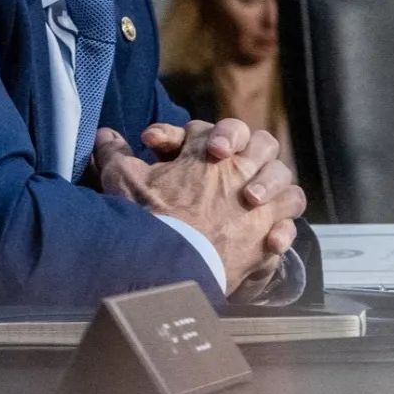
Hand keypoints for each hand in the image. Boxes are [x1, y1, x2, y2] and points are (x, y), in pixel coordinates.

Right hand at [93, 118, 304, 292]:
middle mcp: (239, 172)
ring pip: (285, 182)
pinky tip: (266, 237)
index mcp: (206, 153)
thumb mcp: (122, 179)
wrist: (170, 264)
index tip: (164, 152)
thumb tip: (104, 135)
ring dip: (274, 188)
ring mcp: (259, 205)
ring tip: (255, 200)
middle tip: (226, 165)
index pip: (206, 130)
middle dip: (248, 150)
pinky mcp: (266, 236)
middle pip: (262, 144)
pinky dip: (281, 229)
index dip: (185, 138)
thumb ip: (113, 152)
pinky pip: (288, 224)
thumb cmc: (147, 218)